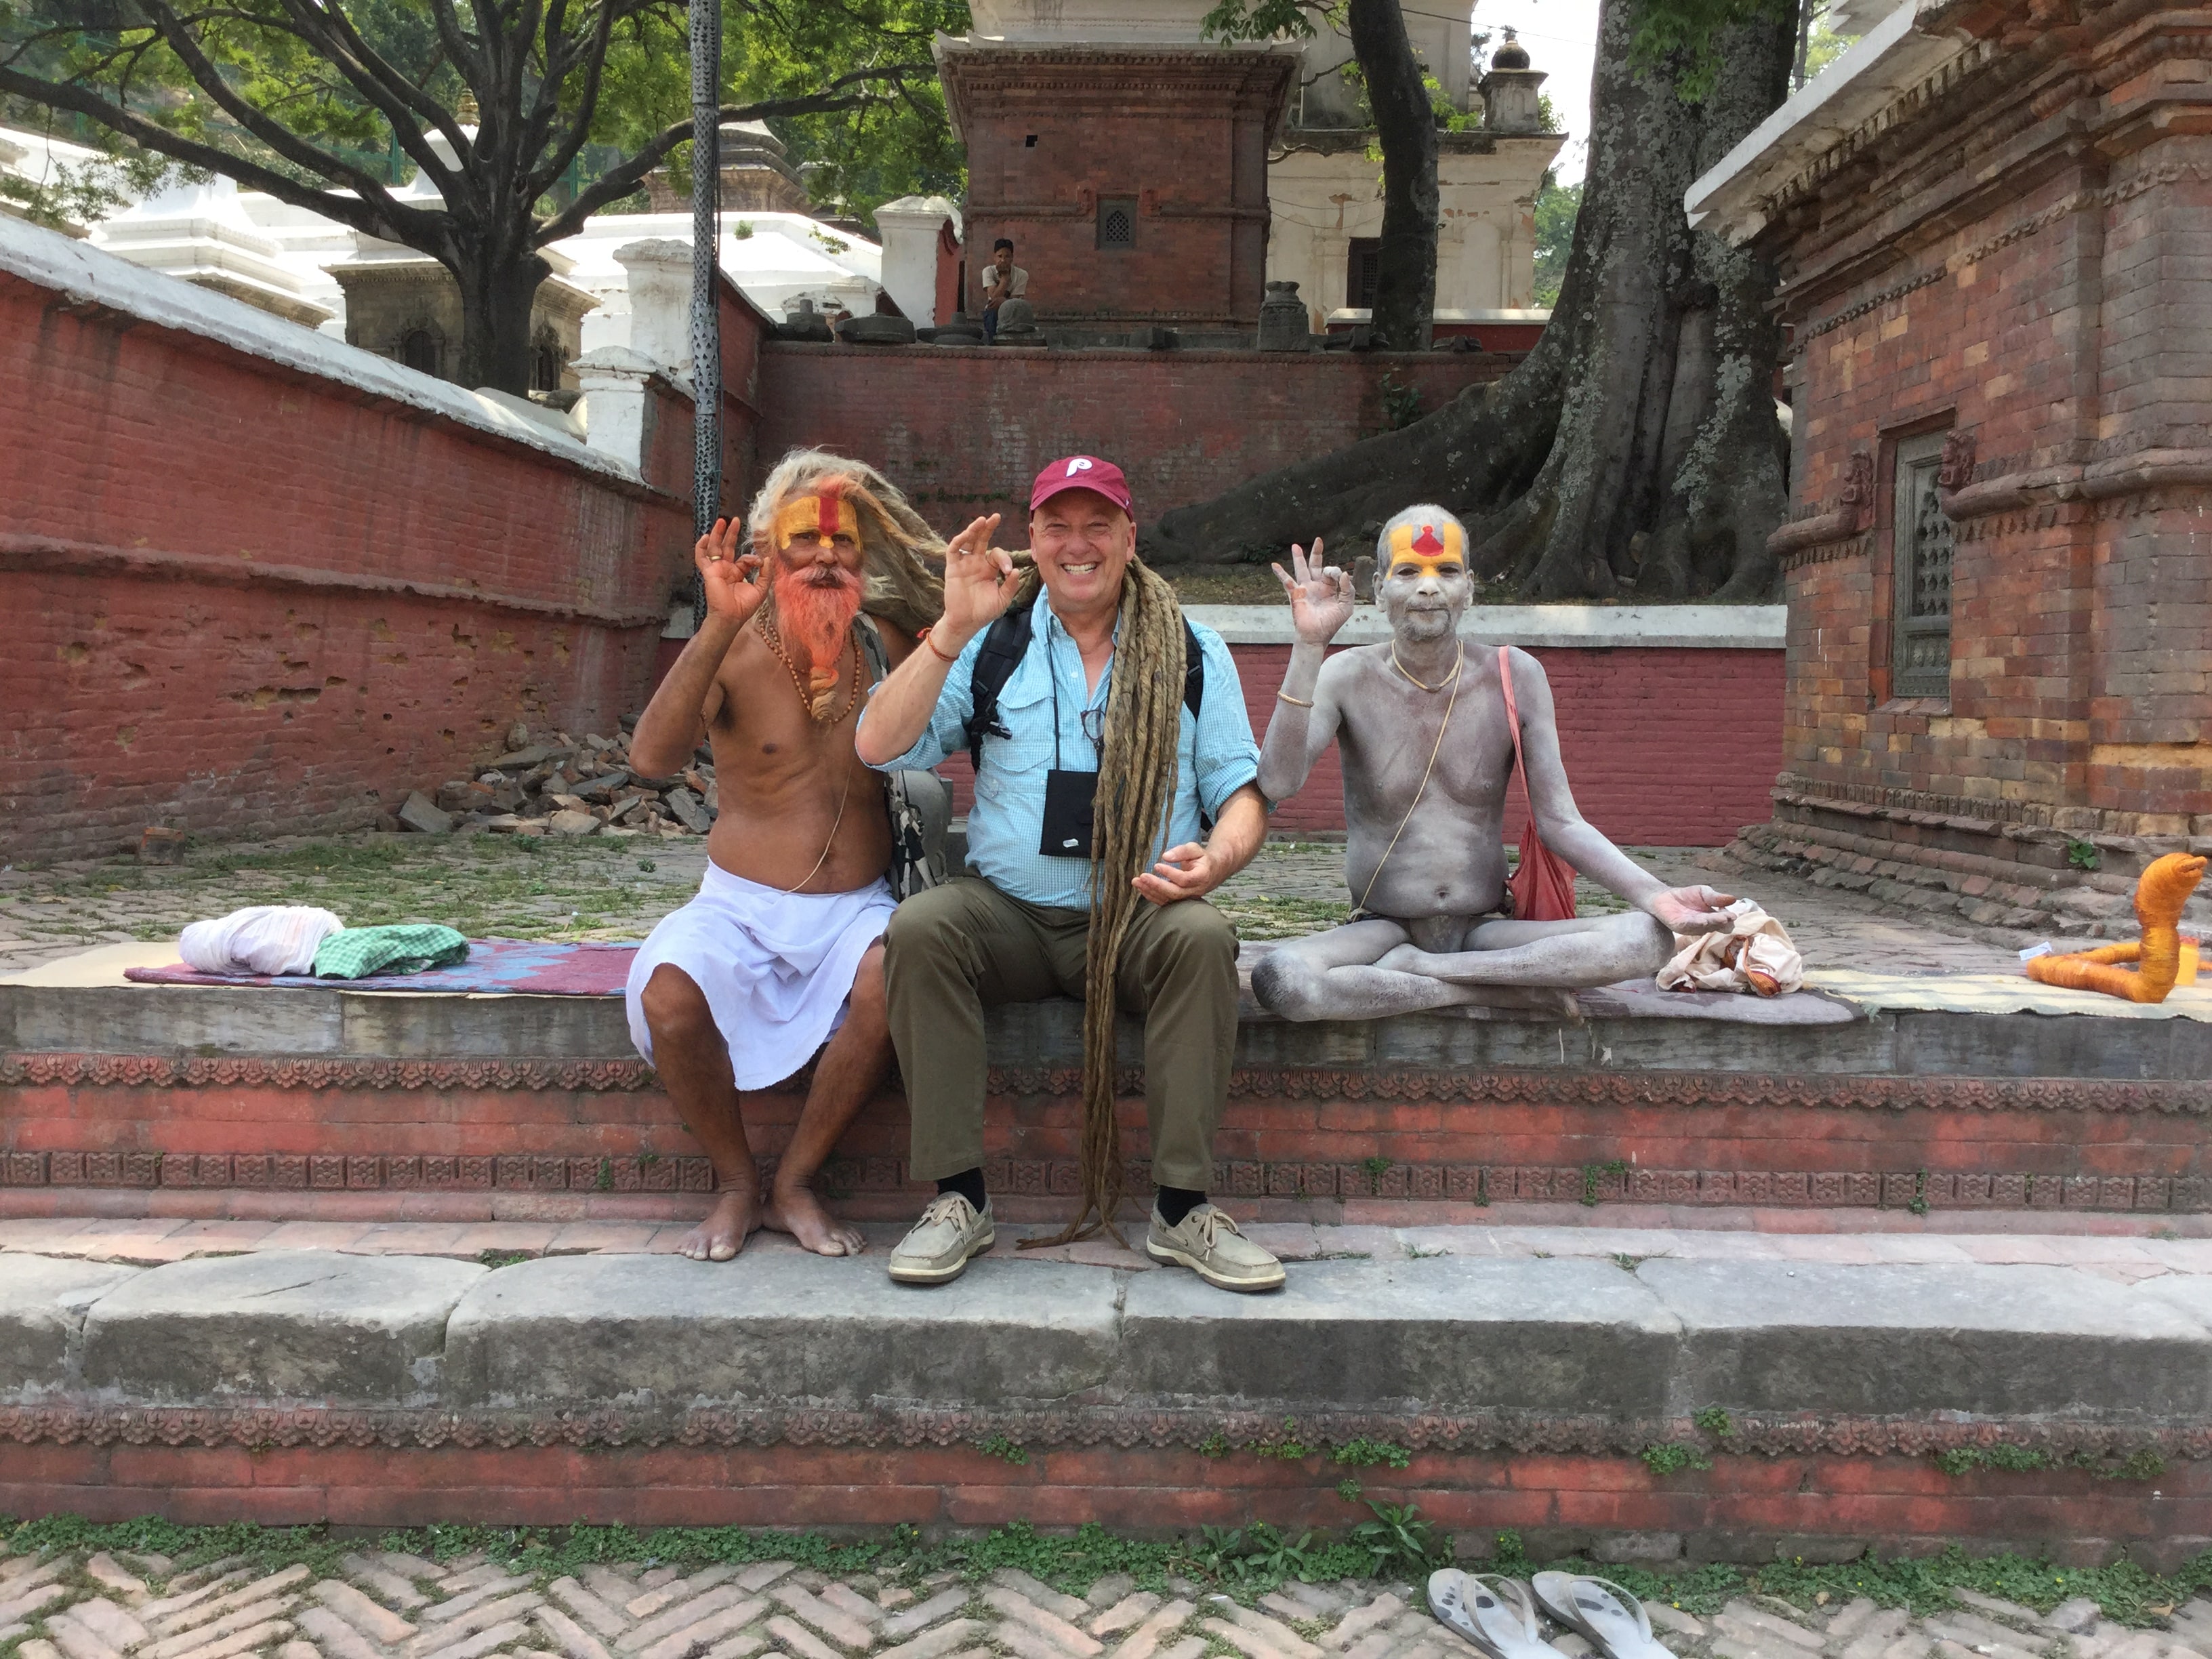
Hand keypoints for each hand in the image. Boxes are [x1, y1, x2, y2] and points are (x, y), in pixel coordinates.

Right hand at [695, 517, 766, 625]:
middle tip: (735, 520)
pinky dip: (701, 547)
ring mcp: (716, 569)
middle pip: (728, 547)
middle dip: (731, 533)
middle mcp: (726, 569)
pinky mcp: (709, 572)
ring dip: (717, 534)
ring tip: (721, 521)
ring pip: (715, 548)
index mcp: (738, 573)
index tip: (760, 562)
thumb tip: (767, 558)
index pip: (744, 559)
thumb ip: (766, 574)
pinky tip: (705, 536)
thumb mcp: (761, 589)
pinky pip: (701, 558)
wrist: (731, 616)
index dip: (752, 558)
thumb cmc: (744, 606)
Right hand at [939, 513, 1017, 643]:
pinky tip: (966, 535)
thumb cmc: (984, 611)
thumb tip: (1017, 570)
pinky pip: (954, 551)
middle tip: (996, 516)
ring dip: (974, 530)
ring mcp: (964, 564)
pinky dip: (959, 542)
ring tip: (982, 520)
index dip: (1005, 559)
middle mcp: (977, 562)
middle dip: (989, 528)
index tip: (1008, 571)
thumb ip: (1010, 585)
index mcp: (990, 568)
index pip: (998, 555)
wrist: (966, 622)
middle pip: (982, 540)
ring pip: (968, 542)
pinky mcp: (952, 568)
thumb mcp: (1002, 599)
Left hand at [1133, 842, 1221, 905]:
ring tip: (1136, 882)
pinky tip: (1141, 888)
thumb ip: (1182, 851)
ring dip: (1150, 891)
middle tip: (1142, 877)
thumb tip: (1165, 856)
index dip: (1170, 873)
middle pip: (1175, 893)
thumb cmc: (1201, 859)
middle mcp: (1195, 891)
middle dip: (1157, 885)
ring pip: (1168, 899)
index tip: (1156, 865)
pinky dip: (1152, 896)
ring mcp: (1187, 898)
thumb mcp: (1195, 849)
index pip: (1184, 879)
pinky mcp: (1180, 901)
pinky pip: (1165, 901)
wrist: (1211, 872)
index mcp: (1201, 876)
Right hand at [1270, 539, 1354, 645]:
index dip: (1335, 571)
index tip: (1338, 576)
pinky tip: (1275, 565)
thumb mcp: (1346, 606)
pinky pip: (1287, 582)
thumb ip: (1348, 589)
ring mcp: (1305, 589)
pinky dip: (1281, 573)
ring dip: (1298, 558)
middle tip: (1318, 540)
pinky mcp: (1296, 595)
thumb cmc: (1331, 623)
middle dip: (1316, 553)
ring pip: (1301, 569)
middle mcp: (1316, 586)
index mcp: (1329, 588)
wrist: (1316, 636)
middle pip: (1315, 565)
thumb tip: (1345, 573)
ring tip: (1295, 546)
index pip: (1332, 572)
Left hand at [1645, 884, 1737, 934]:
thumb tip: (1733, 899)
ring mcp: (1693, 928)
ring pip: (1704, 926)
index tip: (1733, 916)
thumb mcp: (1704, 893)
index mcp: (1713, 918)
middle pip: (1715, 925)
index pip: (1724, 920)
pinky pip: (1689, 926)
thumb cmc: (1687, 896)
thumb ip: (1716, 897)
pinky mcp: (1680, 927)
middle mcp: (1705, 925)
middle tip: (1726, 918)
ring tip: (1718, 918)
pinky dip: (1696, 923)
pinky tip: (1702, 920)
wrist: (1665, 896)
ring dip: (1711, 922)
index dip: (1728, 918)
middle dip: (1721, 921)